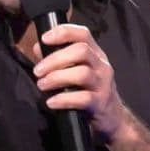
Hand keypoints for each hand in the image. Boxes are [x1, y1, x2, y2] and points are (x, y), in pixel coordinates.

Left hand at [32, 24, 125, 142]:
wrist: (112, 118)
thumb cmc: (89, 90)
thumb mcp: (76, 71)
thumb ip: (57, 58)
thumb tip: (38, 46)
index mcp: (95, 54)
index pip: (83, 34)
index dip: (63, 32)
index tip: (45, 38)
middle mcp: (102, 65)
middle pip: (81, 51)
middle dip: (55, 59)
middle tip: (38, 71)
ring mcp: (103, 84)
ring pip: (82, 73)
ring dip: (57, 78)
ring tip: (42, 85)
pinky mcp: (100, 103)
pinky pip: (83, 98)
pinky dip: (64, 99)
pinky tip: (51, 102)